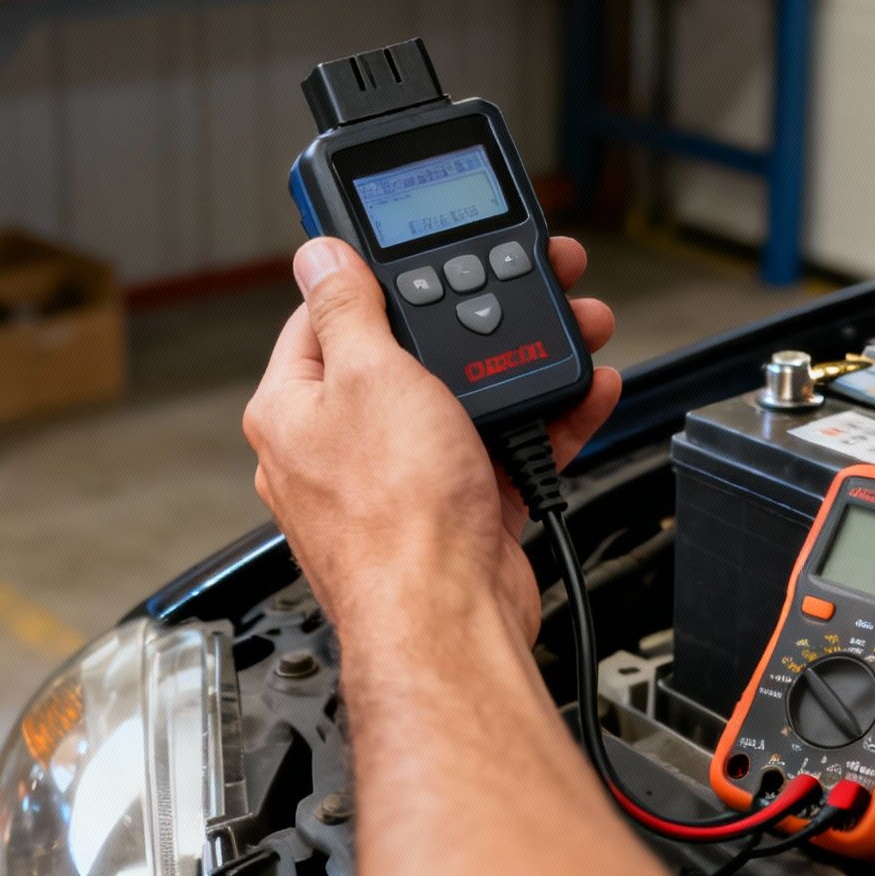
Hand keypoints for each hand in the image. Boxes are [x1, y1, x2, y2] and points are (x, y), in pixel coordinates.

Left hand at [243, 236, 621, 646]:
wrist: (450, 620)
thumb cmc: (395, 518)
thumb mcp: (372, 377)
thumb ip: (348, 310)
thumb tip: (318, 256)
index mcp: (293, 409)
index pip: (324, 318)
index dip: (376, 280)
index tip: (421, 255)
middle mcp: (337, 445)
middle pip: (410, 355)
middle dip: (474, 318)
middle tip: (524, 283)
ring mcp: (398, 481)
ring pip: (464, 400)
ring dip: (524, 364)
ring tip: (576, 329)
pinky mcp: (454, 510)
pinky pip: (500, 447)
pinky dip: (543, 419)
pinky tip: (581, 392)